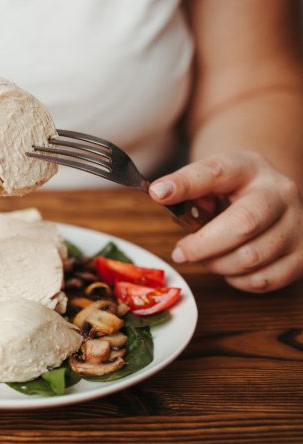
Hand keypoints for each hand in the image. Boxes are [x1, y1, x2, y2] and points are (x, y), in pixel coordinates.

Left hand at [149, 151, 302, 292]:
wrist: (272, 199)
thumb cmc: (231, 193)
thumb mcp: (211, 180)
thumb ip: (188, 187)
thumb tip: (162, 195)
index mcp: (250, 167)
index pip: (216, 172)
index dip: (185, 184)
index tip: (158, 193)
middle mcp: (280, 193)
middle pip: (243, 224)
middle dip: (202, 246)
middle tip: (180, 252)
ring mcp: (297, 225)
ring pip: (251, 258)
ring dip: (218, 264)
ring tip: (207, 257)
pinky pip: (263, 280)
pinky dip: (238, 280)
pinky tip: (229, 267)